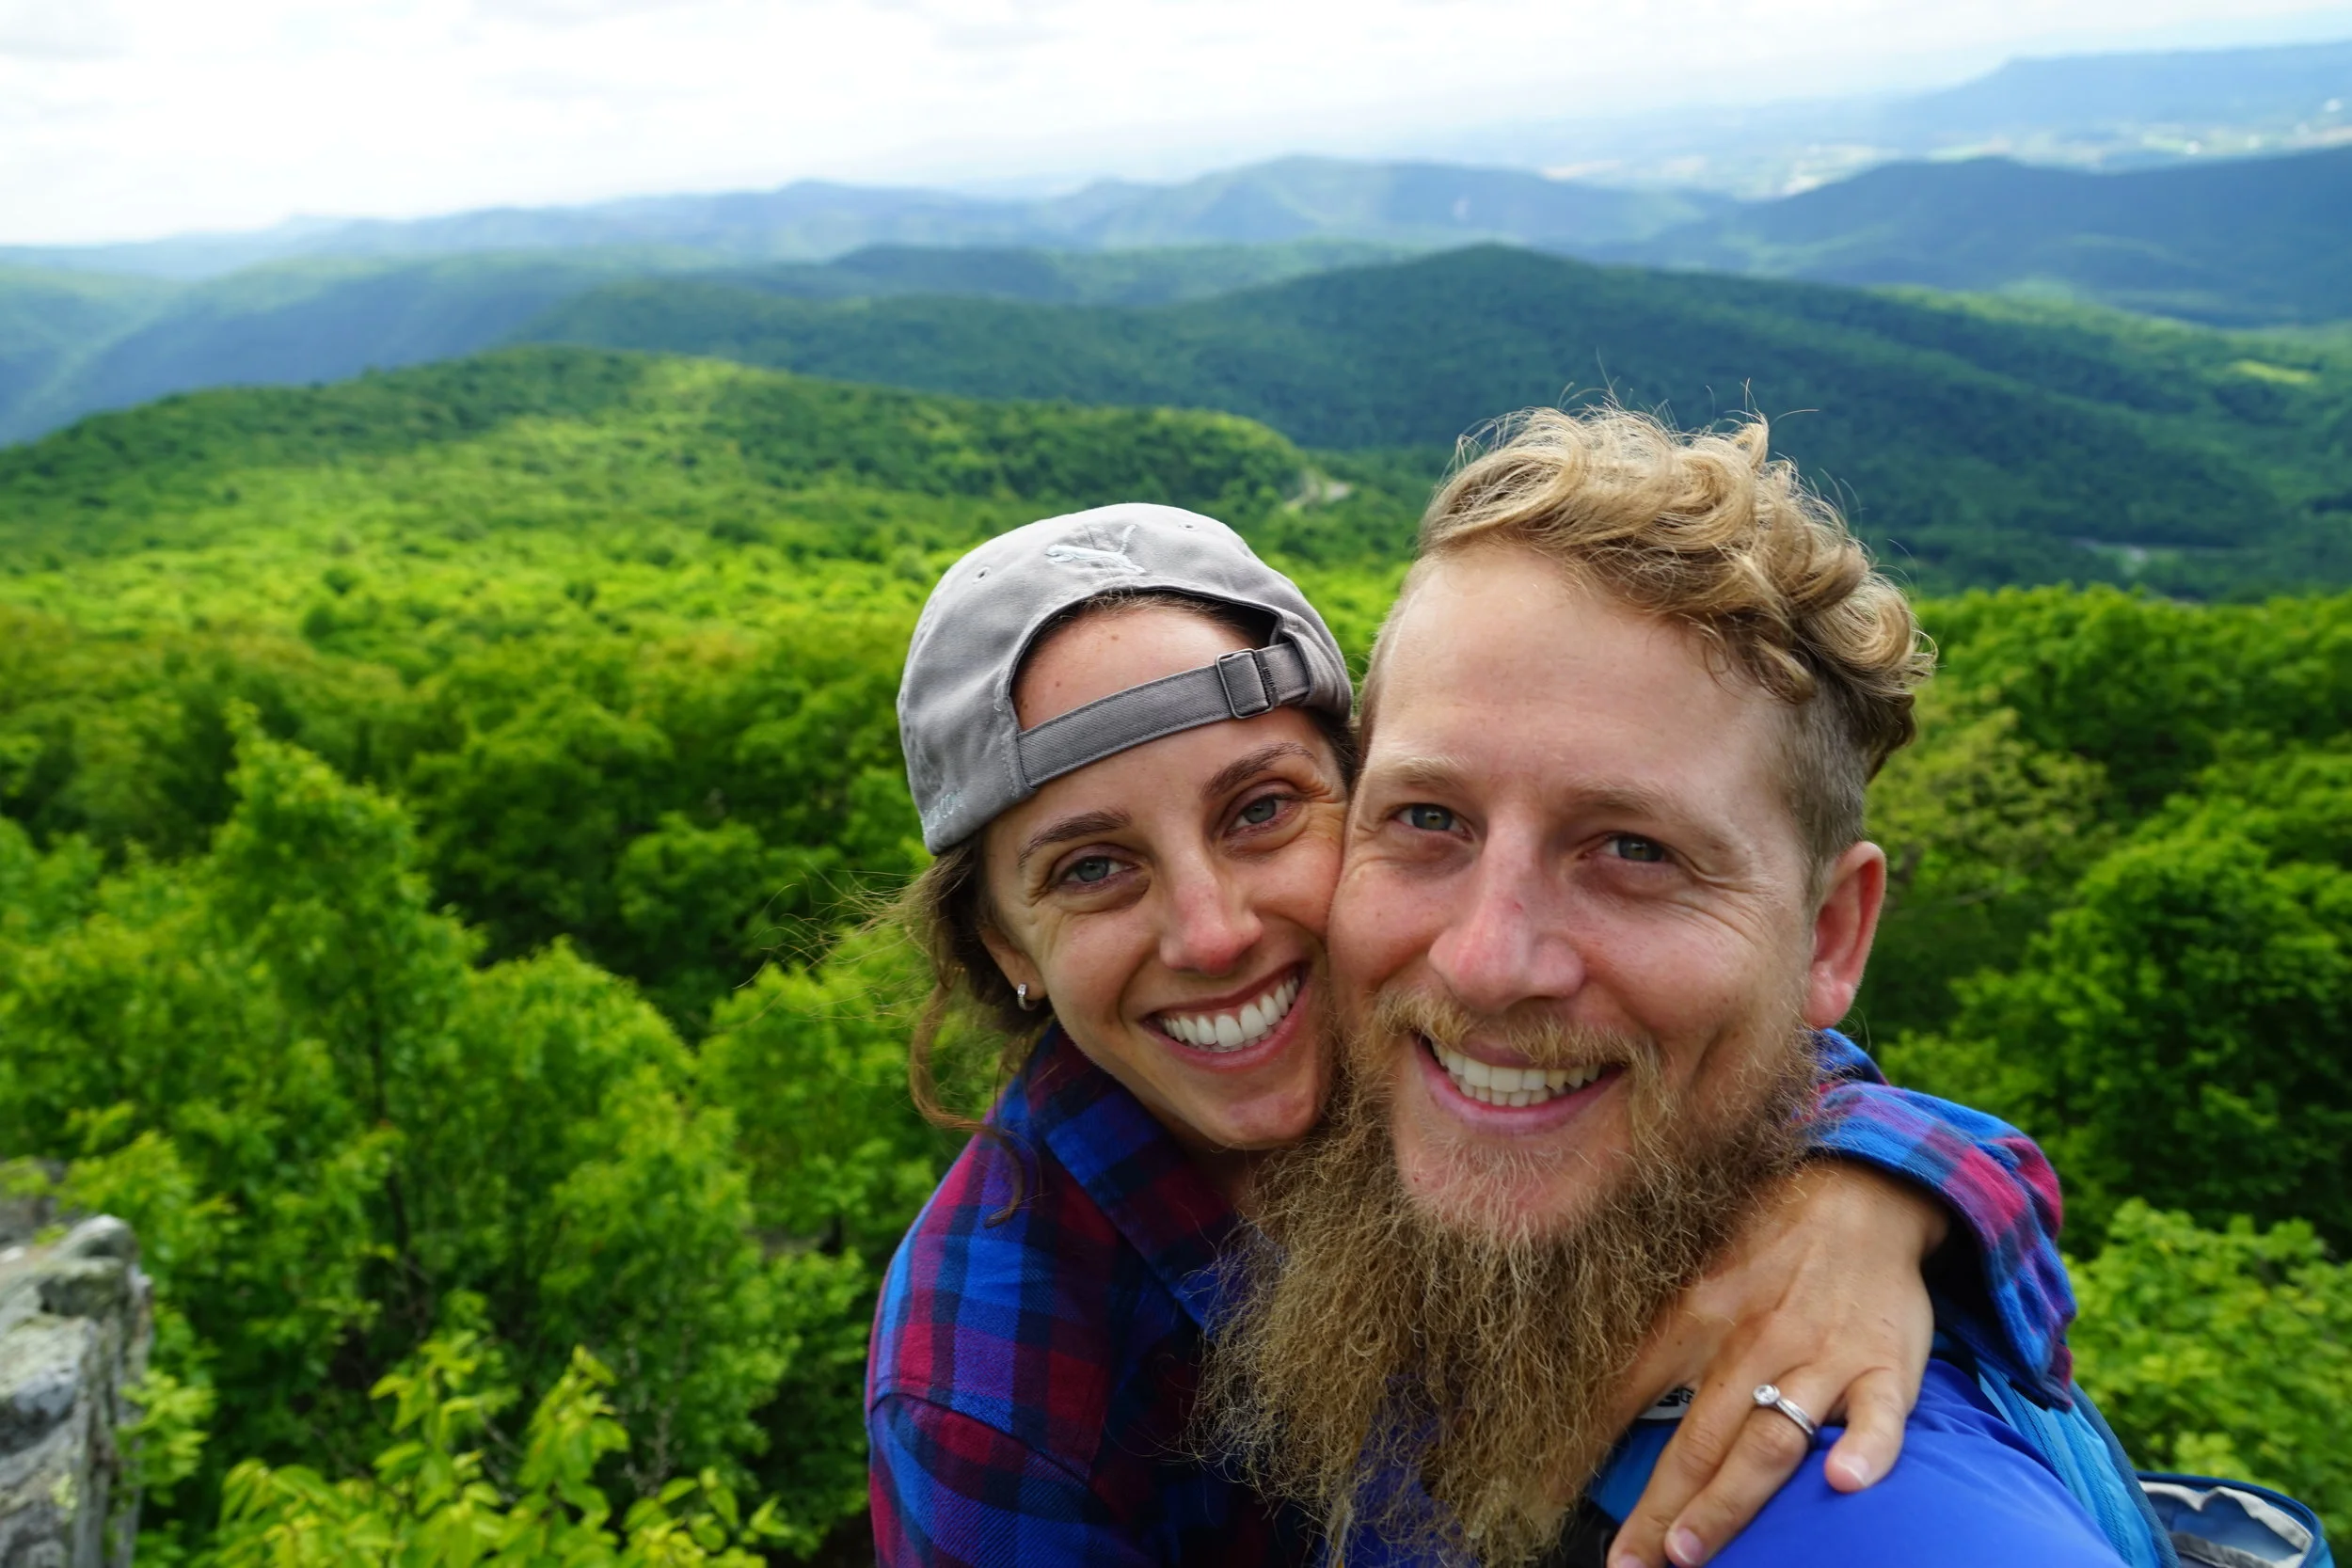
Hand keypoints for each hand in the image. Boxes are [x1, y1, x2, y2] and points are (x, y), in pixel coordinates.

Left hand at [1603, 1162, 1944, 1567]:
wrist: (1859, 1189)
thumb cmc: (1770, 1240)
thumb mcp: (1696, 1274)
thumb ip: (1656, 1337)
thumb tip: (1595, 1394)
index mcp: (1698, 1315)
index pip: (1632, 1391)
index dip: (1591, 1448)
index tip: (1553, 1499)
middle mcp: (1754, 1341)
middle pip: (1699, 1438)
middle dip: (1660, 1507)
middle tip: (1630, 1564)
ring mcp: (1822, 1356)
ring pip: (1771, 1438)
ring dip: (1729, 1498)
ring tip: (1690, 1549)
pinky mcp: (1886, 1365)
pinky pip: (1880, 1413)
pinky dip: (1866, 1447)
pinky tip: (1844, 1480)